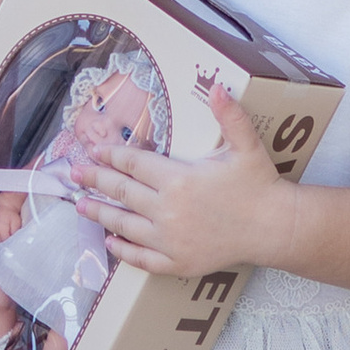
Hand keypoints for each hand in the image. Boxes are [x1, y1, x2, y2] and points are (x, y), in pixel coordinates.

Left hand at [86, 81, 295, 274]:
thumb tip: (218, 86)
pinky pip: (142, 259)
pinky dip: (124, 252)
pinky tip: (111, 243)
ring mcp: (171, 240)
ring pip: (125, 225)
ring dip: (101, 214)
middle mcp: (168, 211)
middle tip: (74, 175)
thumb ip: (229, 115)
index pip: (134, 164)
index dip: (111, 156)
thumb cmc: (259, 185)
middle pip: (122, 192)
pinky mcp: (178, 262)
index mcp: (179, 179)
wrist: (275, 228)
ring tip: (80, 207)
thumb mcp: (246, 145)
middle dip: (95, 181)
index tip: (94, 152)